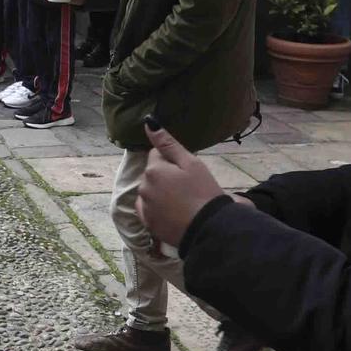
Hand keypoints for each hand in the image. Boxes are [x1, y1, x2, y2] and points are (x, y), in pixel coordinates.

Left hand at [136, 123, 229, 247]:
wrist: (207, 228)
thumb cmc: (203, 192)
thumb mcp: (190, 163)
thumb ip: (167, 143)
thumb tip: (148, 122)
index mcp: (153, 170)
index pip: (157, 155)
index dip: (173, 161)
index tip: (186, 172)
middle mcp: (143, 187)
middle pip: (152, 174)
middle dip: (165, 176)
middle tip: (187, 187)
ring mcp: (144, 206)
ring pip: (150, 191)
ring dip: (161, 192)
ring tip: (182, 201)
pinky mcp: (147, 223)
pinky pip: (148, 209)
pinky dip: (157, 208)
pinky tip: (173, 211)